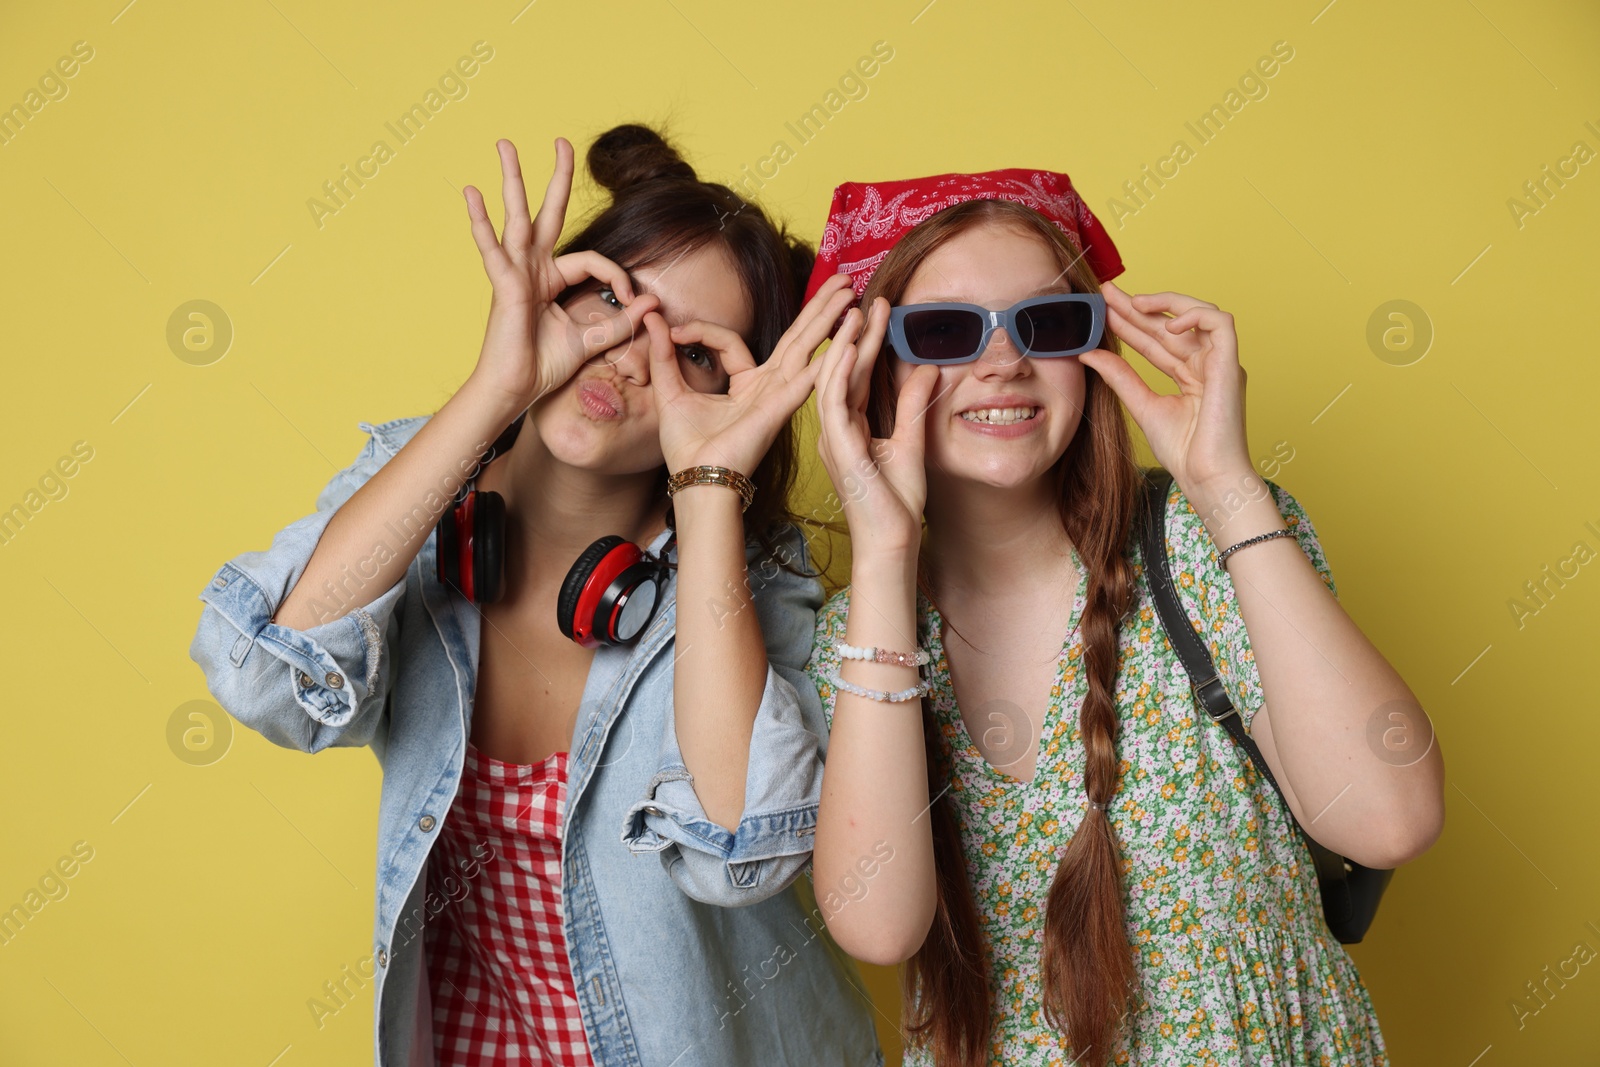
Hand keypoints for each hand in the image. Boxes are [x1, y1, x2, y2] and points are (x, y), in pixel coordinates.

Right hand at [461, 138, 660, 412]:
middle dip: (556, 177)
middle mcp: (533, 269)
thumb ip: (620, 322)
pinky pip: (492, 249)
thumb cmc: (543, 366)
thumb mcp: (592, 341)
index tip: (634, 298)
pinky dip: (480, 222)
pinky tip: (471, 194)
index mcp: (552, 279)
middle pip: (547, 213)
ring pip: (518, 218)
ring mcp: (515, 273)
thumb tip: (651, 303)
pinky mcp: (504, 285)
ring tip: (505, 144)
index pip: (593, 260)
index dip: (617, 275)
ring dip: (512, 180)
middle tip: (561, 140)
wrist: (515, 389)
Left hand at [645, 273, 859, 477]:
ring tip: (851, 290)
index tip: (673, 332)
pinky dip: (832, 353)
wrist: (697, 480)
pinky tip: (852, 333)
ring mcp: (779, 395)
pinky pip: (810, 373)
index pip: (731, 342)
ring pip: (807, 346)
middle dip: (817, 307)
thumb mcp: (670, 391)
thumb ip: (664, 354)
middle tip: (840, 280)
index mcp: (744, 385)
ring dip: (829, 316)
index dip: (702, 330)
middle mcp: (768, 387)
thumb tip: (652, 317)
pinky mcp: (782, 405)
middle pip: (796, 337)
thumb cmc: (687, 449)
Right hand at [813, 294, 939, 558]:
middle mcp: (837, 430)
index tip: (881, 310)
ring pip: (832, 382)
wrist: (891, 541)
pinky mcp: (838, 450)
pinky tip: (847, 350)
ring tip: (853, 314)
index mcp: (852, 429)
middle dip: (855, 335)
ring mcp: (834, 440)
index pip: (859, 376)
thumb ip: (916, 405)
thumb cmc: (898, 504)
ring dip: (843, 346)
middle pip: (845, 372)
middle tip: (867, 299)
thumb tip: (930, 368)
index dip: (868, 342)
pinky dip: (839, 376)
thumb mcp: (913, 442)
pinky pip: (833, 406)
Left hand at [1079, 281, 1254, 499]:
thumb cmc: (1184, 453)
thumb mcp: (1142, 405)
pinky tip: (1167, 324)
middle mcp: (1207, 365)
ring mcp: (1221, 363)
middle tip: (1106, 292)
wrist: (1206, 478)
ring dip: (1166, 303)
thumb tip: (1090, 353)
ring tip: (1133, 302)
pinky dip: (1195, 315)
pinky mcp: (1231, 364)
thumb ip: (1120, 377)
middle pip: (1170, 325)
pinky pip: (1221, 323)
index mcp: (1190, 375)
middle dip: (1138, 306)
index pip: (1156, 340)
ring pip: (1198, 313)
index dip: (1130, 322)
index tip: (1102, 309)